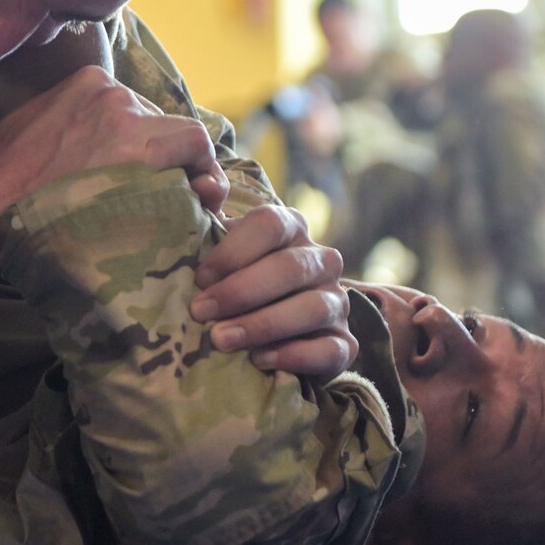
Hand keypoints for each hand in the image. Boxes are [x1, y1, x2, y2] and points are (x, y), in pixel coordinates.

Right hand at [0, 66, 227, 289]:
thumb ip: (44, 123)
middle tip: (159, 196)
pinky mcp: (146, 151)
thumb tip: (49, 141)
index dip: (143, 145)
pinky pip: (196, 150)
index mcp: (86, 83)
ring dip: (184, 170)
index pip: (134, 109)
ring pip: (183, 137)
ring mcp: (131, 119)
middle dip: (163, 161)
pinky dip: (204, 173)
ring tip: (183, 203)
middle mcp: (114, 93)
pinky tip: (199, 199)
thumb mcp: (12, 131)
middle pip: (160, 124)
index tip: (139, 174)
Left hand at [190, 204, 354, 378]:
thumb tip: (204, 183)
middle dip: (240, 291)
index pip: (270, 224)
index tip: (199, 278)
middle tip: (200, 312)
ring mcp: (337, 301)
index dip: (233, 251)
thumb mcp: (219, 247)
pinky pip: (330, 349)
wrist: (271, 331)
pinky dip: (295, 355)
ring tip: (222, 340)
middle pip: (289, 267)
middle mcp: (321, 260)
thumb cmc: (233, 280)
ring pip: (311, 307)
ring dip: (263, 324)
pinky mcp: (344, 342)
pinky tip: (260, 361)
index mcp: (290, 229)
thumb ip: (208, 213)